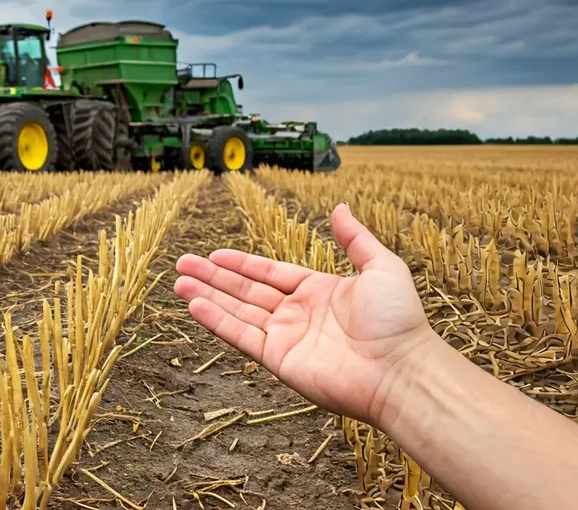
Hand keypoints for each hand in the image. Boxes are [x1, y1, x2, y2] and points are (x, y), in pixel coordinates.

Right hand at [174, 203, 436, 425]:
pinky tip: (194, 305)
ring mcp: (285, 338)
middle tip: (181, 263)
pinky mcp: (278, 359)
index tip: (214, 255)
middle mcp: (297, 314)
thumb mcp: (381, 267)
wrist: (400, 370)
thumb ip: (355, 238)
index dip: (240, 264)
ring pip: (236, 311)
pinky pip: (240, 335)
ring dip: (206, 296)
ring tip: (177, 283)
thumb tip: (340, 207)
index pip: (269, 273)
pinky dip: (216, 320)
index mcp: (318, 292)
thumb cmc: (397, 320)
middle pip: (245, 290)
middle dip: (213, 277)